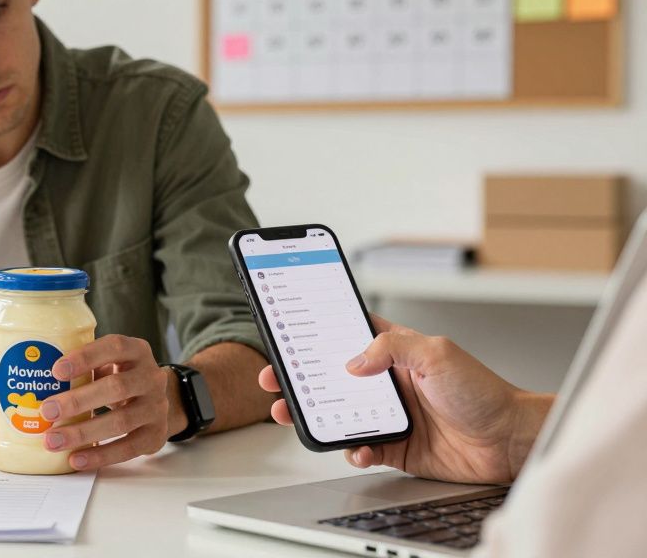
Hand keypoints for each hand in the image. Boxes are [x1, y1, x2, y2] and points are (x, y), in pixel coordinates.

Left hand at [37, 334, 170, 469]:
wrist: (157, 401)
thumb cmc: (119, 378)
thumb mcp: (108, 363)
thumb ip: (84, 367)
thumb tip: (35, 378)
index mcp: (137, 351)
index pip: (114, 347)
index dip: (86, 357)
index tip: (56, 371)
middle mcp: (151, 377)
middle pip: (116, 388)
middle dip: (78, 401)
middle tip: (47, 410)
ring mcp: (157, 407)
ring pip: (121, 422)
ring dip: (83, 433)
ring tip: (53, 440)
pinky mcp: (156, 435)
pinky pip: (128, 448)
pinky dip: (100, 455)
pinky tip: (75, 458)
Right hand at [258, 316, 551, 483]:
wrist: (509, 441)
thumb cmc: (484, 392)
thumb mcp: (437, 353)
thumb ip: (390, 348)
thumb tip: (352, 361)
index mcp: (396, 352)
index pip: (348, 336)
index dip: (317, 335)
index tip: (289, 335)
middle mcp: (389, 383)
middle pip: (332, 378)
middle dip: (300, 379)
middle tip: (276, 380)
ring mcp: (390, 415)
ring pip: (339, 414)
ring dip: (315, 416)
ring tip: (294, 416)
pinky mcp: (396, 446)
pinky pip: (361, 448)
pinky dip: (352, 450)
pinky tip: (356, 448)